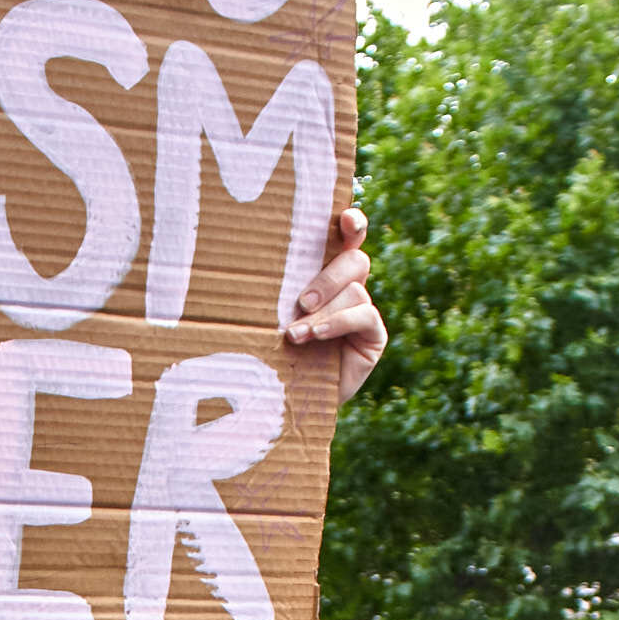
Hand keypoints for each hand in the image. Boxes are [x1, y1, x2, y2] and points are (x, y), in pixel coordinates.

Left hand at [287, 206, 385, 406]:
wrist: (288, 399)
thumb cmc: (272, 351)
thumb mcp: (270, 315)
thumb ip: (274, 291)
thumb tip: (245, 263)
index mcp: (324, 273)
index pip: (346, 238)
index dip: (352, 224)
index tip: (347, 220)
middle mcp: (348, 286)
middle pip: (354, 259)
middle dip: (328, 276)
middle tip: (302, 301)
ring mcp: (363, 309)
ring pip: (354, 290)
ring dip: (323, 312)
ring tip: (296, 334)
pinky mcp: (373, 334)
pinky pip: (364, 316)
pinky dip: (339, 322)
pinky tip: (318, 335)